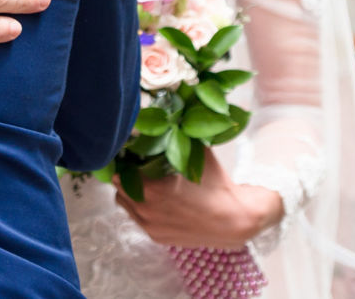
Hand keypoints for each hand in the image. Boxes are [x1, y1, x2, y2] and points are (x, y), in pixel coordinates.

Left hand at [115, 149, 284, 249]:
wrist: (235, 219)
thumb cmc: (216, 184)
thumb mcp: (196, 152)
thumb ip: (177, 134)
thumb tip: (162, 117)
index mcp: (150, 190)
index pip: (120, 170)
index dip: (123, 158)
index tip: (129, 150)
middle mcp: (145, 211)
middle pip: (119, 187)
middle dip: (125, 174)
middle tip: (135, 164)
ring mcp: (150, 227)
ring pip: (126, 205)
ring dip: (130, 191)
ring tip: (145, 180)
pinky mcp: (158, 238)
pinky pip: (139, 219)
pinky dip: (141, 207)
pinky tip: (156, 198)